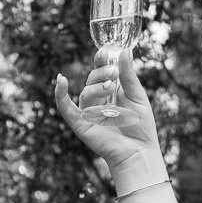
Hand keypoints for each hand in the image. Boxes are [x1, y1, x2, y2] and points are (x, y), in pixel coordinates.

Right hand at [54, 49, 161, 179]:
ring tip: (110, 86)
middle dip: (101, 73)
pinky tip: (60, 80)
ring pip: (85, 92)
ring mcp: (88, 112)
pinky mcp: (81, 124)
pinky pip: (65, 108)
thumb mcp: (137, 96)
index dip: (100, 59)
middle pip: (91, 79)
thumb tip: (125, 50)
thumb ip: (128, 75)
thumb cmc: (141, 127)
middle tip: (113, 73)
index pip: (100, 70)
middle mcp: (97, 101)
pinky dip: (60, 94)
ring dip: (96, 86)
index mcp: (110, 92)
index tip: (105, 51)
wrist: (139, 152)